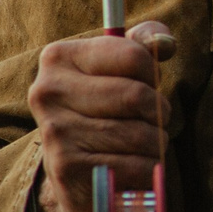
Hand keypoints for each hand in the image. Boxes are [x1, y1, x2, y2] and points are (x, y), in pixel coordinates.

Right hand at [27, 21, 174, 211]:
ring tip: (140, 143)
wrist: (75, 167)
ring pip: (140, 134)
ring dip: (155, 142)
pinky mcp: (67, 169)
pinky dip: (147, 168)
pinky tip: (130, 166)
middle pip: (137, 96)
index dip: (152, 73)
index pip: (133, 56)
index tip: (145, 82)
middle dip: (158, 110)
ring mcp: (55, 132)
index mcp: (59, 57)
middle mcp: (48, 92)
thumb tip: (164, 43)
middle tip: (150, 117)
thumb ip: (144, 42)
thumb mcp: (119, 65)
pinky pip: (136, 166)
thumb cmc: (105, 106)